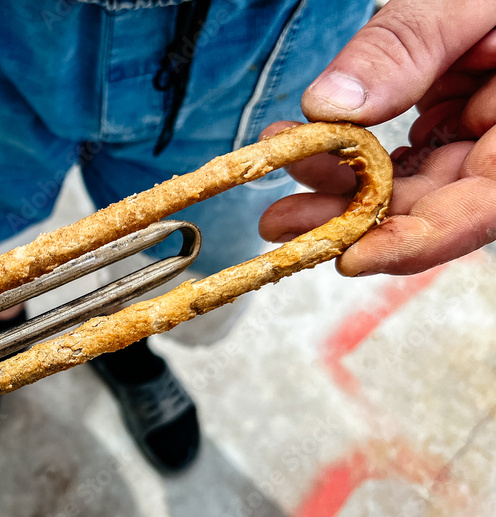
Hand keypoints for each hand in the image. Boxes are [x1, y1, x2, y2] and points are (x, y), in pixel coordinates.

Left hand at [259, 1, 495, 275]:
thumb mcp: (467, 0)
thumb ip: (408, 46)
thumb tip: (329, 106)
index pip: (479, 211)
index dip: (415, 242)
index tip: (351, 256)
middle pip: (430, 209)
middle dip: (351, 220)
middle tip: (279, 222)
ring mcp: (478, 138)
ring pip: (406, 187)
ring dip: (338, 193)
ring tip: (276, 199)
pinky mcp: (451, 123)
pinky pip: (399, 157)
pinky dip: (350, 159)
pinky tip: (307, 153)